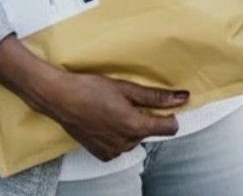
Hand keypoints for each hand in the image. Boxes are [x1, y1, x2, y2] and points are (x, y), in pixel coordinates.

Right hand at [0, 34, 187, 160]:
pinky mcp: (101, 154)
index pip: (168, 128)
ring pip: (134, 138)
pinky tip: (106, 120)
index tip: (167, 104)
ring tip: (113, 108)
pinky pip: (120, 145)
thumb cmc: (91, 89)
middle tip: (127, 100)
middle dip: (144, 116)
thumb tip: (182, 97)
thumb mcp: (126, 88)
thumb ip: (156, 96)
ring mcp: (112, 151)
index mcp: (134, 126)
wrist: (61, 99)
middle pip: (149, 131)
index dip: (171, 115)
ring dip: (130, 125)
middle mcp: (125, 143)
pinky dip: (118, 134)